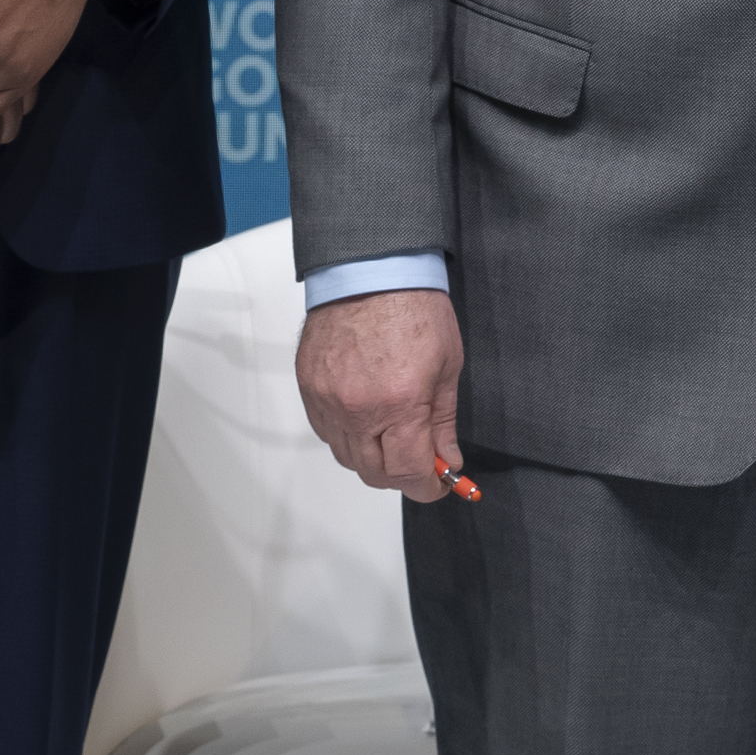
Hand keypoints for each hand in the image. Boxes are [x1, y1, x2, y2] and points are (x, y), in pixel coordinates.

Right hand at [298, 287, 469, 497]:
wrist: (371, 267)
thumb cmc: (414, 306)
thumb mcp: (446, 364)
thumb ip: (443, 421)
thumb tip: (447, 460)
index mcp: (399, 403)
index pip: (409, 472)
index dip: (427, 487)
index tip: (438, 484)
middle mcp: (357, 409)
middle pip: (374, 474)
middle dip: (401, 477)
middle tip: (420, 463)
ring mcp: (327, 400)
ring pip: (347, 457)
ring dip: (372, 458)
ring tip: (393, 436)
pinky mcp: (309, 387)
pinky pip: (325, 432)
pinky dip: (347, 436)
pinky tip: (366, 419)